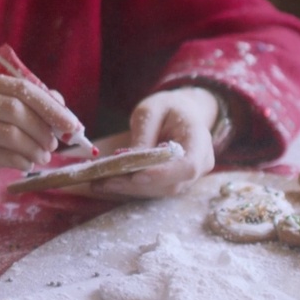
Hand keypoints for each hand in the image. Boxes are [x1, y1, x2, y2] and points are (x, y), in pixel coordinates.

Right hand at [0, 73, 83, 209]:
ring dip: (35, 147)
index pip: (18, 86)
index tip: (71, 124)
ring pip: (9, 133)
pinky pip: (2, 156)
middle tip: (55, 144)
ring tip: (43, 157)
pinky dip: (23, 161)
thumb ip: (28, 105)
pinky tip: (27, 165)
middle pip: (13, 107)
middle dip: (43, 127)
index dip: (48, 104)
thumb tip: (61, 104)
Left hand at [74, 86, 218, 199]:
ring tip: (99, 183)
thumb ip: (143, 135)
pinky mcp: (175, 183)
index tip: (136, 176)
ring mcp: (190, 177)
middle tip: (103, 181)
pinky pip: (154, 190)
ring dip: (129, 190)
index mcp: (199, 140)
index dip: (162, 174)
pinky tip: (107, 183)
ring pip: (160, 191)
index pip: (187, 165)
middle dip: (135, 185)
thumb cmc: (167, 108)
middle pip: (171, 184)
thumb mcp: (150, 111)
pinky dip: (131, 188)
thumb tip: (129, 161)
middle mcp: (200, 163)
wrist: (182, 113)